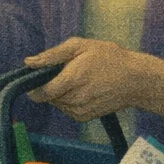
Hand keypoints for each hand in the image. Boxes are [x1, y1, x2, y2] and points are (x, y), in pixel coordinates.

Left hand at [24, 37, 163, 121]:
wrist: (135, 80)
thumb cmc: (108, 58)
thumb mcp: (80, 46)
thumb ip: (52, 55)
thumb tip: (28, 62)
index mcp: (71, 80)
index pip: (41, 92)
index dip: (34, 85)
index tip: (38, 76)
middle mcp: (74, 100)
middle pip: (48, 97)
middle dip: (51, 85)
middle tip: (67, 71)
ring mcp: (80, 111)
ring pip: (57, 103)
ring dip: (60, 92)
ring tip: (78, 79)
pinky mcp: (84, 117)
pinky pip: (66, 109)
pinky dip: (69, 100)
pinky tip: (82, 89)